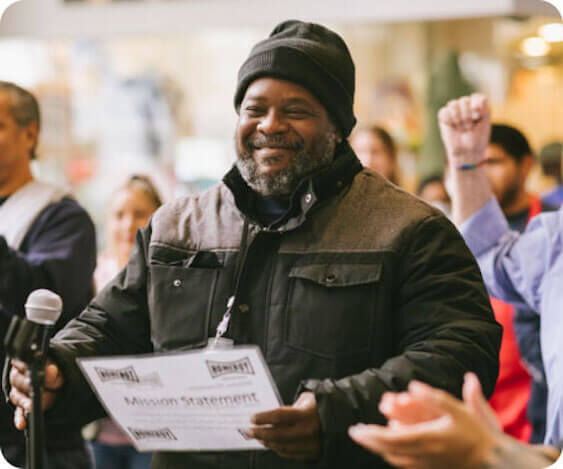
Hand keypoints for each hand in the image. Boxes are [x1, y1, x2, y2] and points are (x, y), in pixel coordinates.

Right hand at [9, 358, 63, 429]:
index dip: (29, 366)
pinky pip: (19, 412)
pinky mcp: (21, 406)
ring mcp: (18, 392)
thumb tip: (52, 370)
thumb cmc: (55, 366)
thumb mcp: (57, 363)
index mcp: (24, 361)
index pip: (21, 362)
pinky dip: (20, 418)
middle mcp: (17, 376)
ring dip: (25, 401)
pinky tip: (23, 423)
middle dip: (30, 384)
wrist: (57, 378)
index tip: (40, 370)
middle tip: (40, 388)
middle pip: (17, 380)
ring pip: (17, 396)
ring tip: (32, 406)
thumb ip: (54, 366)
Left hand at [247, 391, 321, 460]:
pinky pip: (291, 454)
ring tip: (259, 437)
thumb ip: (291, 407)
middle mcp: (307, 431)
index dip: (263, 418)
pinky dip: (279, 450)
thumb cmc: (322, 405)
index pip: (279, 416)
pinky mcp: (313, 453)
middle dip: (260, 433)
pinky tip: (272, 444)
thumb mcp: (307, 399)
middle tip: (250, 430)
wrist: (344, 418)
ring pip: (282, 447)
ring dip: (268, 442)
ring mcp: (310, 444)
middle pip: (277, 435)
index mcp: (305, 414)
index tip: (252, 418)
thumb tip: (271, 415)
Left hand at [348, 373, 497, 468]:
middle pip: (388, 450)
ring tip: (366, 439)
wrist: (493, 462)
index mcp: (426, 439)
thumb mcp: (457, 410)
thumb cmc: (476, 433)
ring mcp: (426, 465)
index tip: (356, 428)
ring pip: (394, 459)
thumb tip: (412, 386)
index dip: (371, 435)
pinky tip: (387, 450)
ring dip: (377, 449)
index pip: (390, 438)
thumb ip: (434, 397)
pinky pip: (405, 465)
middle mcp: (423, 455)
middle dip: (368, 441)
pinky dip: (391, 456)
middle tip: (353, 432)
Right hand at [438, 93, 490, 163]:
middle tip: (468, 127)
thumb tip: (478, 100)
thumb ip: (484, 107)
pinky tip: (452, 126)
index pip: (476, 97)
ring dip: (458, 118)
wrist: (467, 152)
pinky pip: (443, 111)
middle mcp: (465, 107)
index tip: (477, 117)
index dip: (476, 106)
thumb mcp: (486, 122)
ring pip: (453, 104)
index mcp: (477, 106)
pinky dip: (448, 119)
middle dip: (467, 116)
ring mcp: (454, 112)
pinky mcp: (443, 118)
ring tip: (461, 128)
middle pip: (464, 100)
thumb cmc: (478, 138)